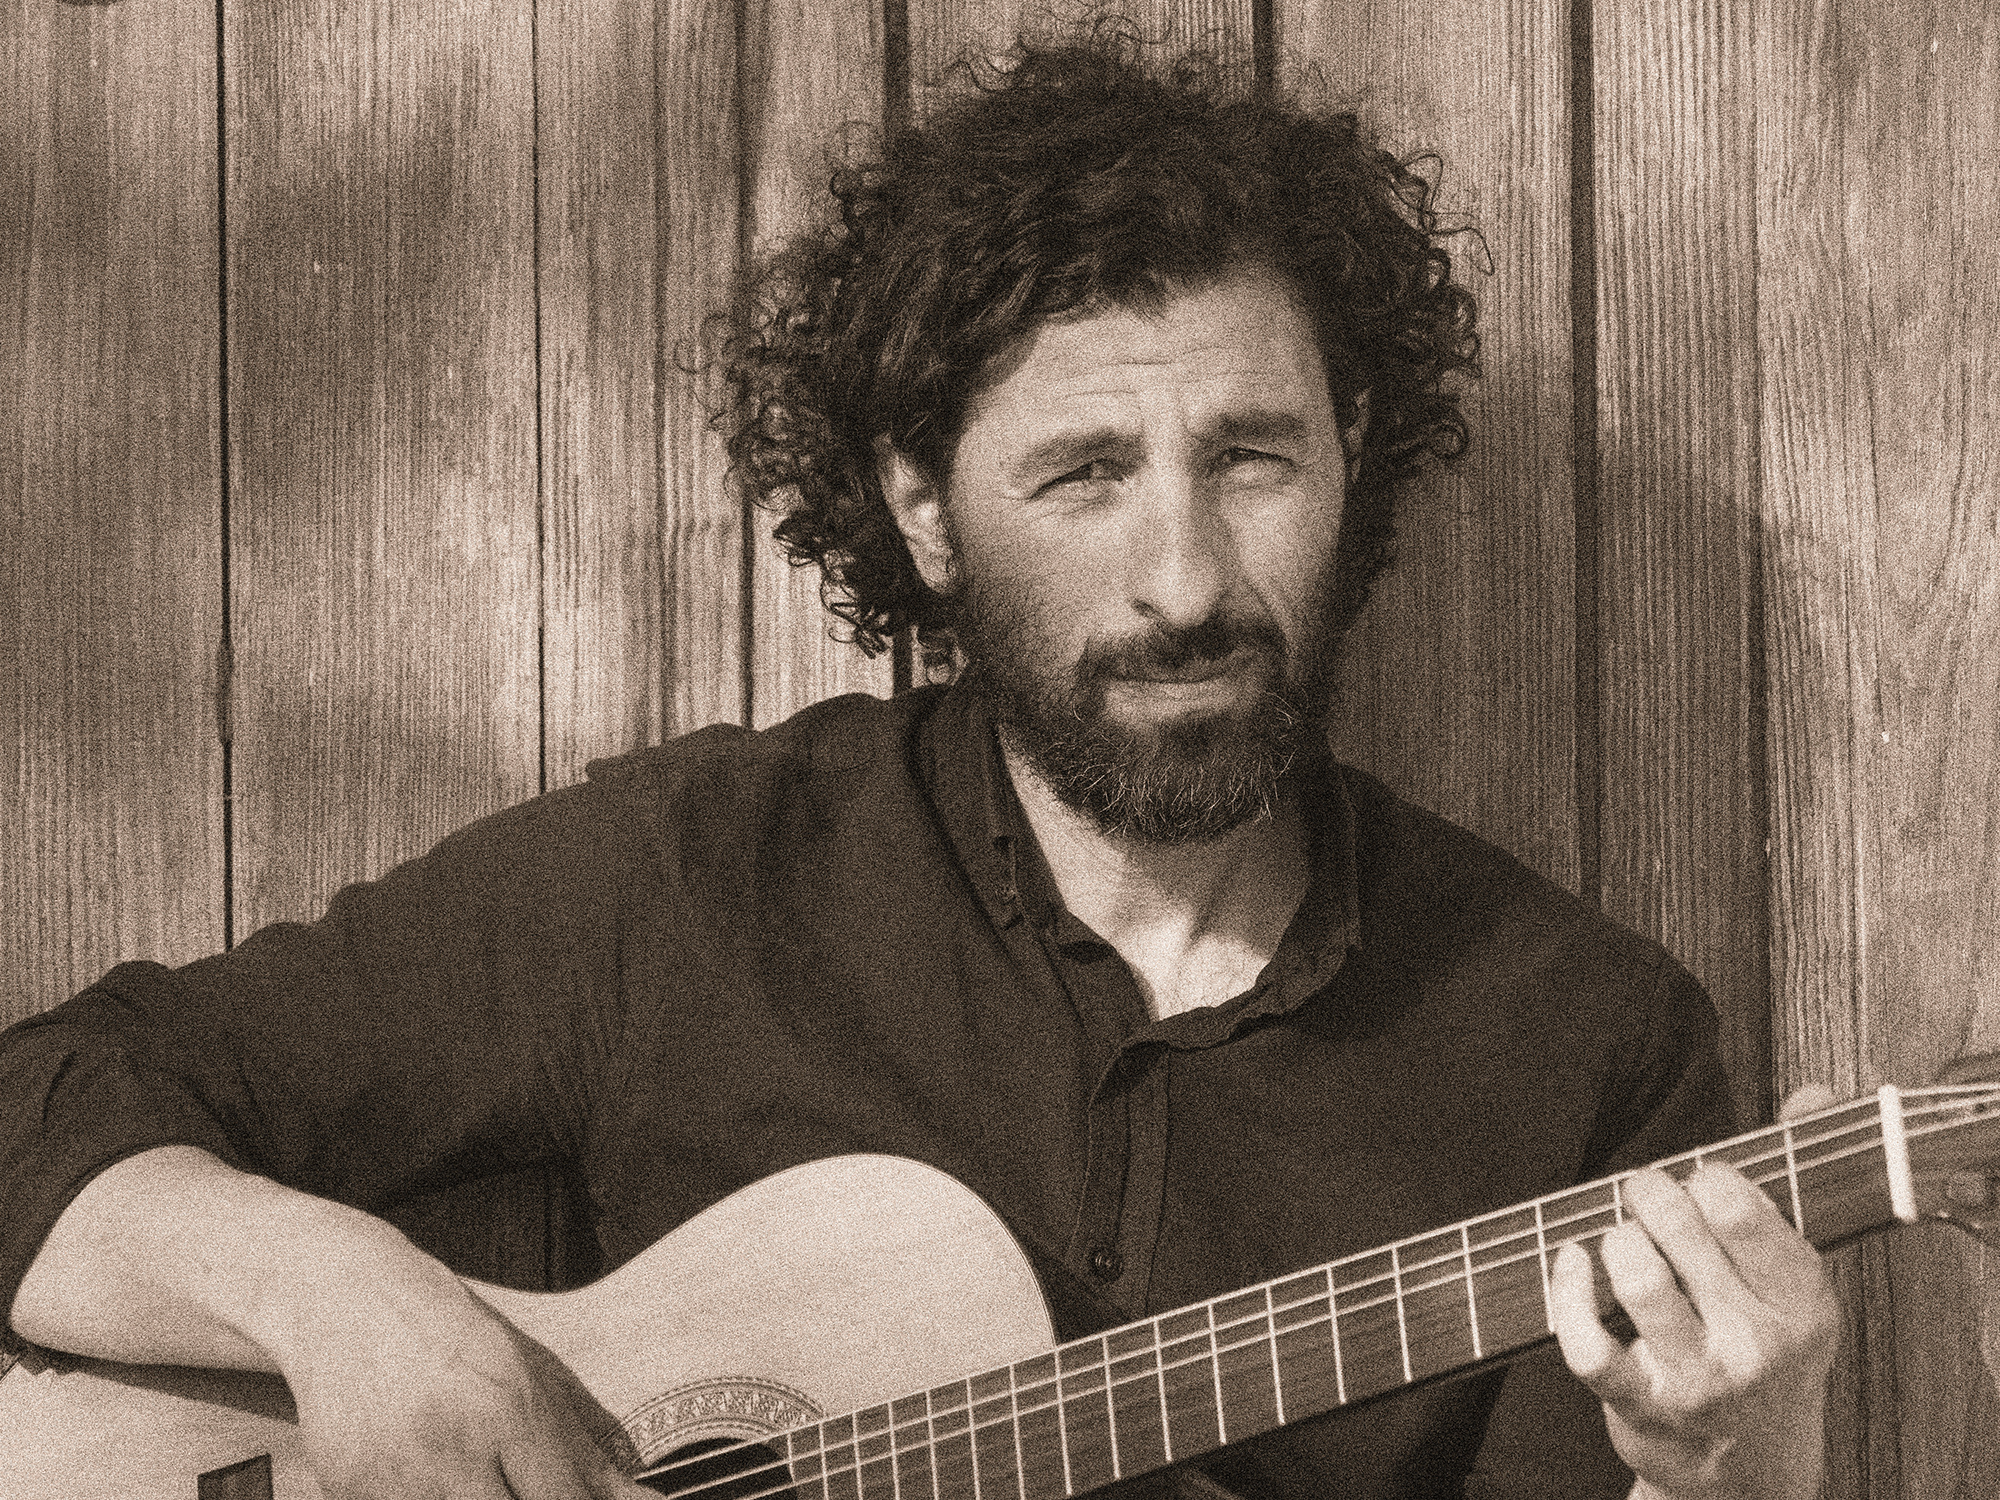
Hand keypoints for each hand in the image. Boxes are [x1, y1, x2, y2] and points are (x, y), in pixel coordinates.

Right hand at [276, 1258, 652, 1498]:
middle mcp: (453, 1444)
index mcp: (508, 1405)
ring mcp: (394, 1477)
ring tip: (489, 1481)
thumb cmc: (447, 1329)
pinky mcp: (348, 1491)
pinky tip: (443, 1483)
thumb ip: (585, 1448)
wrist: (341, 1296)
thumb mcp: (527, 1368)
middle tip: (530, 1489)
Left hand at [1550, 1089, 1841, 1499]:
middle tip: (1642, 1193)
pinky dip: (1564, 1289)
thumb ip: (1795, 1178)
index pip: (1742, 1206)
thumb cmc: (1761, 1346)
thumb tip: (1814, 1090)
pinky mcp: (1642, 1406)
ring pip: (1634, 1274)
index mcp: (1805, 1299)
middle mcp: (1758, 1342)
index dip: (1704, 1176)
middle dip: (1647, 1192)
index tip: (1696, 1180)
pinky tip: (1569, 1261)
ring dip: (1612, 1238)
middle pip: (1679, 1226)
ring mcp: (1700, 1379)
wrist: (1749, 1472)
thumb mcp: (1793, 1275)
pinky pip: (1586, 1341)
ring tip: (1618, 1237)